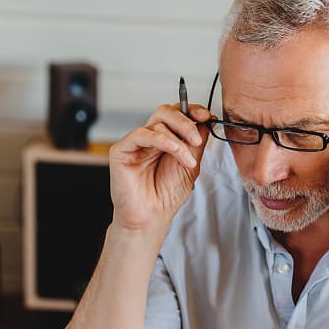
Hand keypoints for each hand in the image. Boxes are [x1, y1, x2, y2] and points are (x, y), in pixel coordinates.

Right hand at [109, 103, 211, 233]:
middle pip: (166, 112)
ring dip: (178, 140)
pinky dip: (161, 140)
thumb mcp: (190, 166)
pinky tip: (174, 150)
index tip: (206, 116)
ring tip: (187, 160)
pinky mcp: (122, 149)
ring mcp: (136, 143)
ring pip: (157, 122)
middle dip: (185, 122)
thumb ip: (196, 144)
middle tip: (196, 139)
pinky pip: (142, 134)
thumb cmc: (167, 196)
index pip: (177, 114)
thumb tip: (206, 121)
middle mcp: (150, 138)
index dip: (192, 111)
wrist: (151, 217)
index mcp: (166, 140)